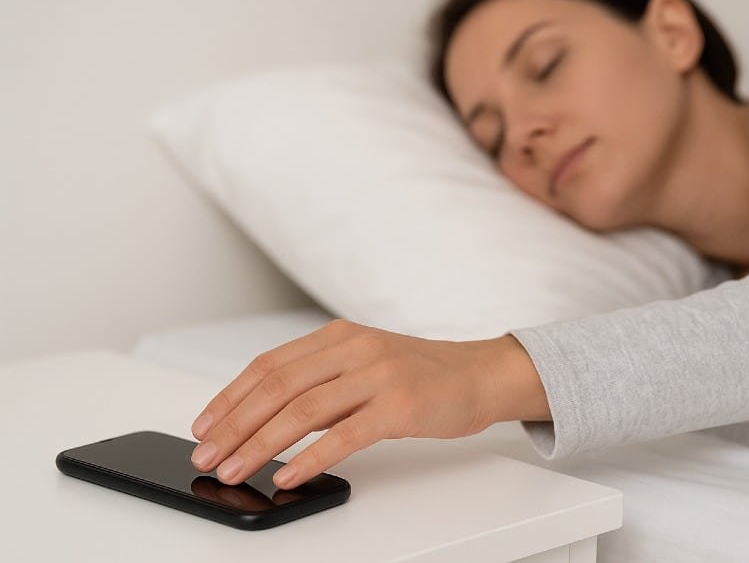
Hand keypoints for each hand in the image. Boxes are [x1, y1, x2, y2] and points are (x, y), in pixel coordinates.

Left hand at [188, 319, 546, 488]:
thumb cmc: (422, 375)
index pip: (270, 364)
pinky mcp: (401, 404)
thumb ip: (322, 381)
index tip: (205, 425)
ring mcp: (379, 374)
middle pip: (279, 386)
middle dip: (235, 424)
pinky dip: (310, 457)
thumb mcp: (365, 364)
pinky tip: (288, 474)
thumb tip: (267, 420)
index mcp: (339, 335)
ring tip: (236, 470)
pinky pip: (345, 435)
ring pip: (304, 410)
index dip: (231, 396)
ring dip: (261, 443)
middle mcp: (355, 348)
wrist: (481, 375)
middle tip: (208, 454)